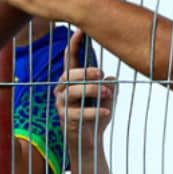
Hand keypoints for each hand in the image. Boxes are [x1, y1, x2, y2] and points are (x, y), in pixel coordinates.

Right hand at [56, 31, 115, 158]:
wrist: (90, 142)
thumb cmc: (97, 115)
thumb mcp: (108, 96)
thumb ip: (109, 84)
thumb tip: (111, 78)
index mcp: (72, 81)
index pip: (70, 60)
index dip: (73, 45)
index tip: (80, 30)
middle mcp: (62, 90)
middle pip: (69, 74)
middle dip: (84, 71)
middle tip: (100, 72)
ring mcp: (62, 105)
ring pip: (72, 91)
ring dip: (91, 90)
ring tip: (106, 93)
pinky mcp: (65, 120)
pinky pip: (78, 113)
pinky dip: (95, 111)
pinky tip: (107, 111)